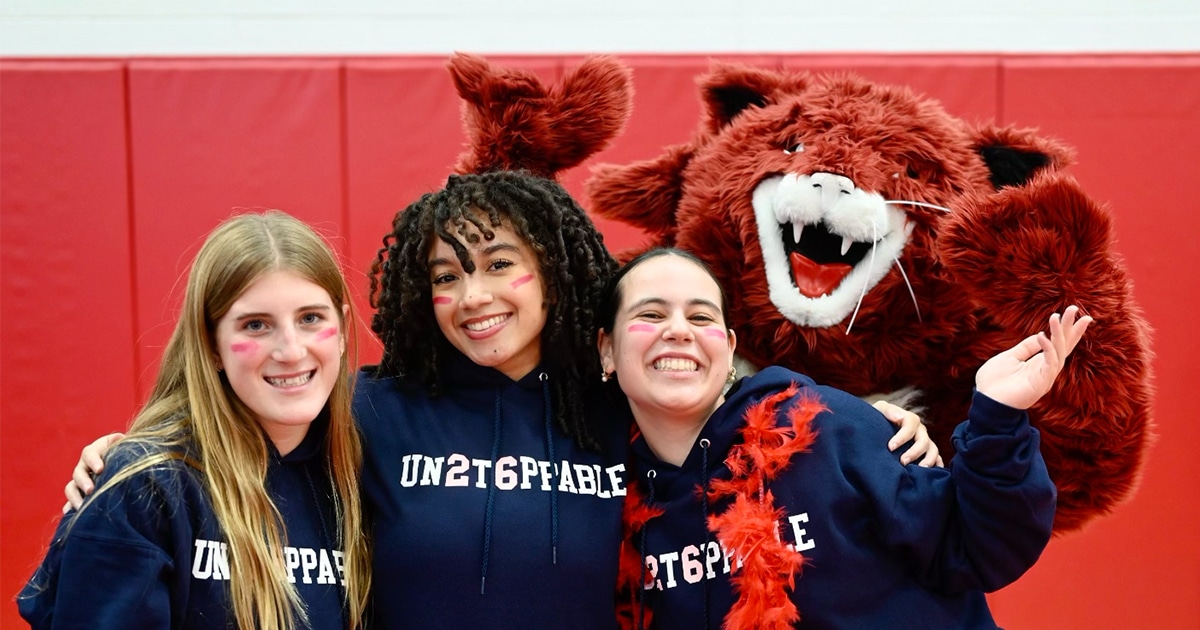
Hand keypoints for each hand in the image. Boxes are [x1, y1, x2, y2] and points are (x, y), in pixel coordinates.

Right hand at [62, 432, 123, 512]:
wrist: (128, 461)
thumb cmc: (130, 452)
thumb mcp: (129, 446)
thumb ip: (128, 445)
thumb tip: (128, 441)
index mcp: (96, 450)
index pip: (90, 453)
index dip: (93, 460)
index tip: (100, 469)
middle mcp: (85, 465)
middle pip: (78, 472)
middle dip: (83, 481)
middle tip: (91, 490)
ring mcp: (81, 480)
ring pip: (71, 487)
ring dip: (75, 497)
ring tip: (82, 506)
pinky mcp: (80, 493)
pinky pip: (71, 501)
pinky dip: (69, 507)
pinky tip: (71, 514)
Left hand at [875, 401, 942, 467]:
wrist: (877, 427)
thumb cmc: (878, 418)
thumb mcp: (879, 409)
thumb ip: (888, 410)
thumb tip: (899, 417)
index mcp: (909, 419)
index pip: (910, 425)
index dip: (902, 437)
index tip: (890, 447)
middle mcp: (919, 430)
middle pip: (923, 440)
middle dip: (914, 452)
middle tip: (902, 462)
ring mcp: (925, 441)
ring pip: (933, 450)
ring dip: (928, 460)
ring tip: (919, 469)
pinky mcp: (927, 452)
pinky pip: (937, 458)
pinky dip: (937, 465)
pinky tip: (932, 474)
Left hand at [976, 305, 1092, 409]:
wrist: (985, 401)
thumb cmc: (995, 382)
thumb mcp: (1009, 357)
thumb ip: (1026, 348)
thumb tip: (1040, 335)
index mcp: (1039, 363)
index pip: (1058, 343)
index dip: (1067, 329)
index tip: (1075, 313)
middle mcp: (1045, 369)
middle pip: (1064, 346)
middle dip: (1070, 328)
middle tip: (1075, 309)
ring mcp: (1045, 376)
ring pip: (1059, 352)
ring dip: (1059, 334)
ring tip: (1056, 317)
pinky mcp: (1041, 383)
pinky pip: (1049, 363)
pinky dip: (1048, 349)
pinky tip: (1042, 336)